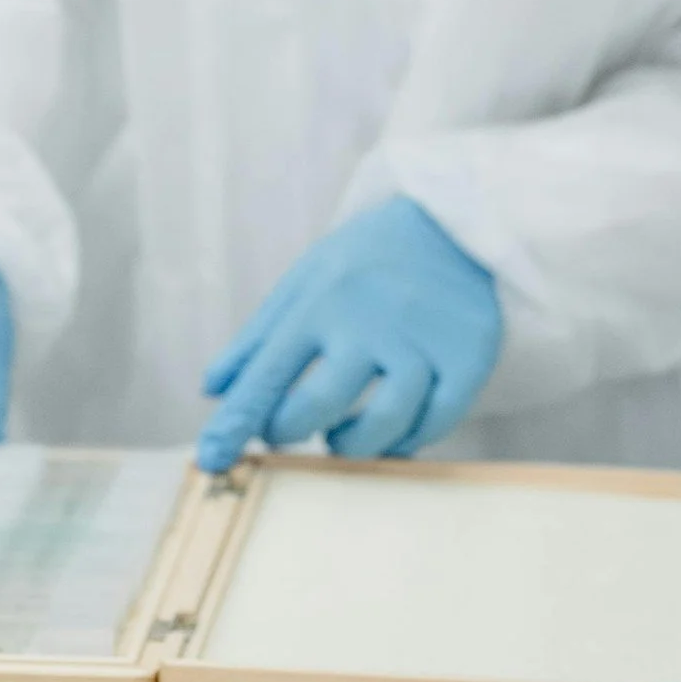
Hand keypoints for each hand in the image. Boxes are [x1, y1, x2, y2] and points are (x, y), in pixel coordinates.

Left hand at [197, 197, 500, 472]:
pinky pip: (438, 419)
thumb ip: (258, 338)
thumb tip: (212, 389)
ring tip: (341, 437)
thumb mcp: (303, 282)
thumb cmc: (365, 261)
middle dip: (291, 431)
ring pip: (386, 420)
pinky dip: (410, 439)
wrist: (451, 221)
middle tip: (287, 432)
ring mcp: (424, 337)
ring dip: (354, 445)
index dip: (235, 423)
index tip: (211, 461)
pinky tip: (395, 433)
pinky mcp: (469, 352)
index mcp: (320, 300)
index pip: (266, 374)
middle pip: (320, 404)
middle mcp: (371, 318)